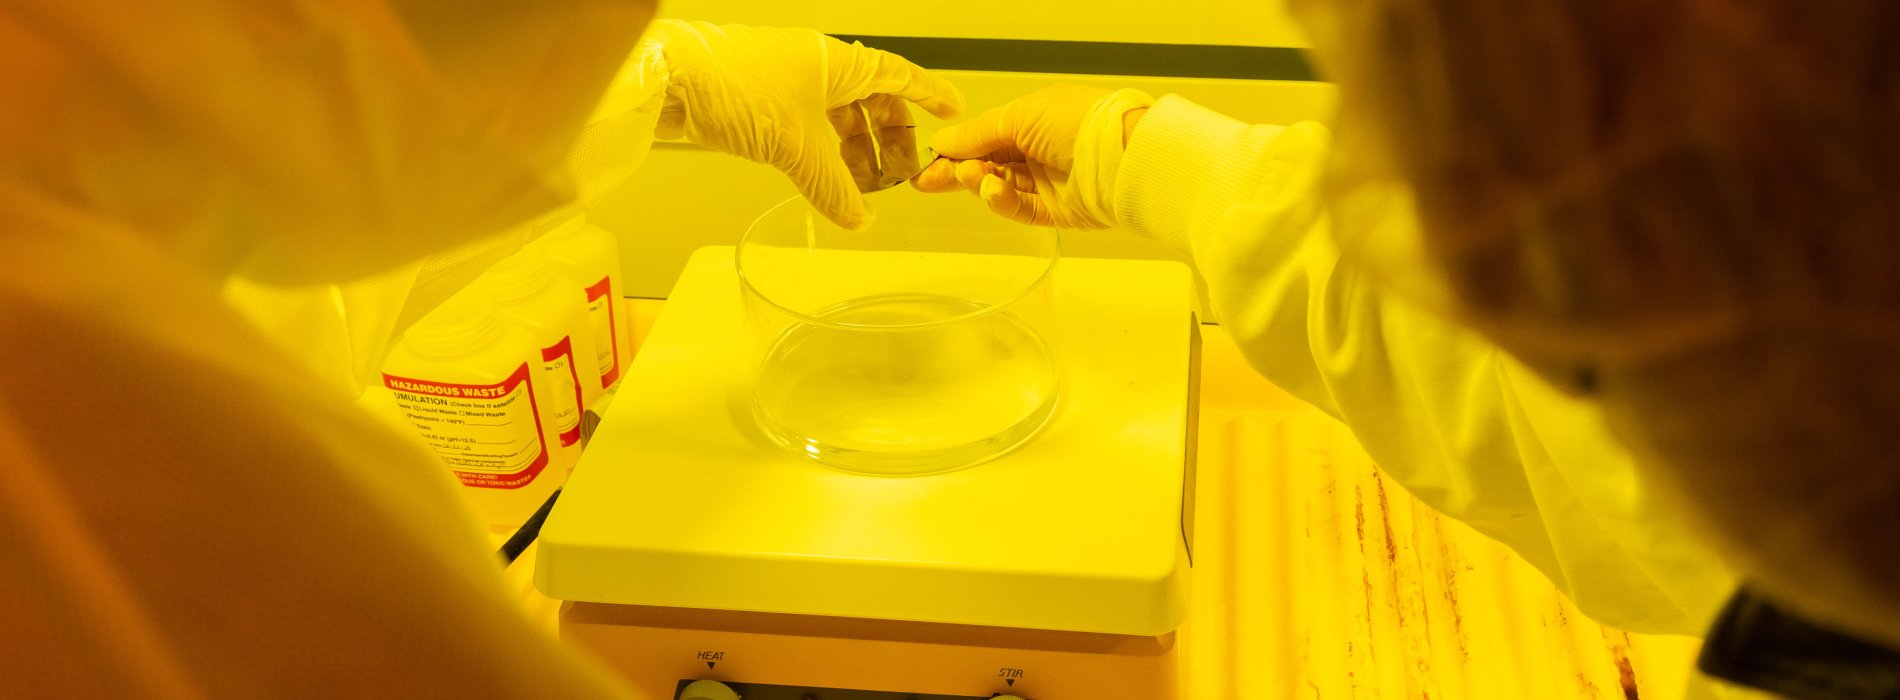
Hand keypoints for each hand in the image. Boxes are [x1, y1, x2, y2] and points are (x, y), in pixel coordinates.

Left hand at [652, 21, 962, 229]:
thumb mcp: (796, 148)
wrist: (668, 82)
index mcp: (836, 63)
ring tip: (862, 186)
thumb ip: (832, 188)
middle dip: (888, 137)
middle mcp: (815, 67)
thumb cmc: (732, 89)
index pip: (898, 75)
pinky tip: (820, 178)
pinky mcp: (760, 101)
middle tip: (903, 170)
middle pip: (868, 100)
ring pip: (835, 117)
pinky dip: (820, 153)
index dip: (928, 93)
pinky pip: (806, 127)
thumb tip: (860, 219)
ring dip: (852, 151)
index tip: (952, 107)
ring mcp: (787, 82)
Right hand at [911, 84, 1151, 228]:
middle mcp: (1039, 151)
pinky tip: (991, 191)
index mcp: (1033, 120)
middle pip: (988, 165)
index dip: (956, 149)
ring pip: (1000, 188)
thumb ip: (978, 132)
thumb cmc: (1074, 122)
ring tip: (971, 177)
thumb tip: (943, 141)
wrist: (1122, 156)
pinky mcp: (1056, 212)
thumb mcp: (1019, 117)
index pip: (986, 138)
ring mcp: (1047, 183)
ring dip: (980, 183)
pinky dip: (1002, 201)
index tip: (927, 162)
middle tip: (927, 181)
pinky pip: (1020, 209)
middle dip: (958, 172)